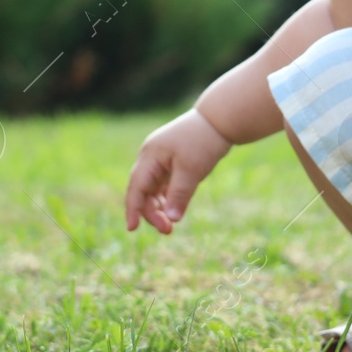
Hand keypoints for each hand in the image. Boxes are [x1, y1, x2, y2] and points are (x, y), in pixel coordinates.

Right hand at [124, 109, 233, 234]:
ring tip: (171, 226)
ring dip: (158, 208)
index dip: (133, 208)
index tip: (132, 228)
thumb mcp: (191, 170)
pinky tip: (174, 211)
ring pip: (152, 190)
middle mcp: (150, 157)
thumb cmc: (203, 142)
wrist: (219, 121)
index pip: (136, 186)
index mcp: (150, 155)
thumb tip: (171, 220)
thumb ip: (179, 195)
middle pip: (142, 190)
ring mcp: (160, 160)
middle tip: (167, 230)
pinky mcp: (170, 163)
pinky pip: (162, 186)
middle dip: (151, 212)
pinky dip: (166, 199)